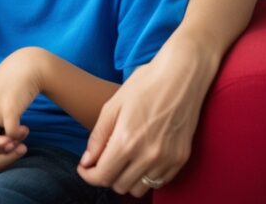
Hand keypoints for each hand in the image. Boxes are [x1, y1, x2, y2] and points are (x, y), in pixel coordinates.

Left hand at [78, 34, 215, 196]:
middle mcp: (148, 156)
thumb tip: (87, 162)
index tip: (84, 168)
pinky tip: (139, 159)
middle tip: (101, 160)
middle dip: (105, 175)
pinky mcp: (181, 159)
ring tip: (121, 160)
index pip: (102, 176)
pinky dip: (145, 177)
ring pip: (139, 188)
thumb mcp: (112, 106)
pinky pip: (159, 182)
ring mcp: (167, 160)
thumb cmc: (143, 85)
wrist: (181, 77)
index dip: (88, 175)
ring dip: (125, 179)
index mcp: (126, 141)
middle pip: (119, 185)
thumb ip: (98, 137)